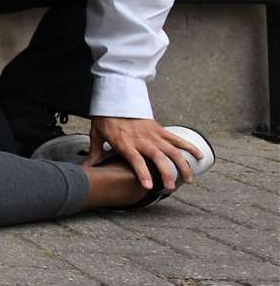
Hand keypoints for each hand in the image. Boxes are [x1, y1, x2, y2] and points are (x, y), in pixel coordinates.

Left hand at [88, 116, 203, 192]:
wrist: (115, 98)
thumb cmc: (105, 118)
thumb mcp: (96, 136)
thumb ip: (94, 154)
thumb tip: (84, 169)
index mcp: (125, 142)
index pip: (135, 160)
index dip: (143, 173)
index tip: (149, 186)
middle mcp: (141, 139)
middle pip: (158, 158)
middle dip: (166, 173)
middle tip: (171, 188)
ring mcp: (153, 134)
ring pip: (172, 150)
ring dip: (182, 165)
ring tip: (189, 180)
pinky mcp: (160, 129)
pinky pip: (177, 139)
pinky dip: (189, 147)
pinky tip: (200, 156)